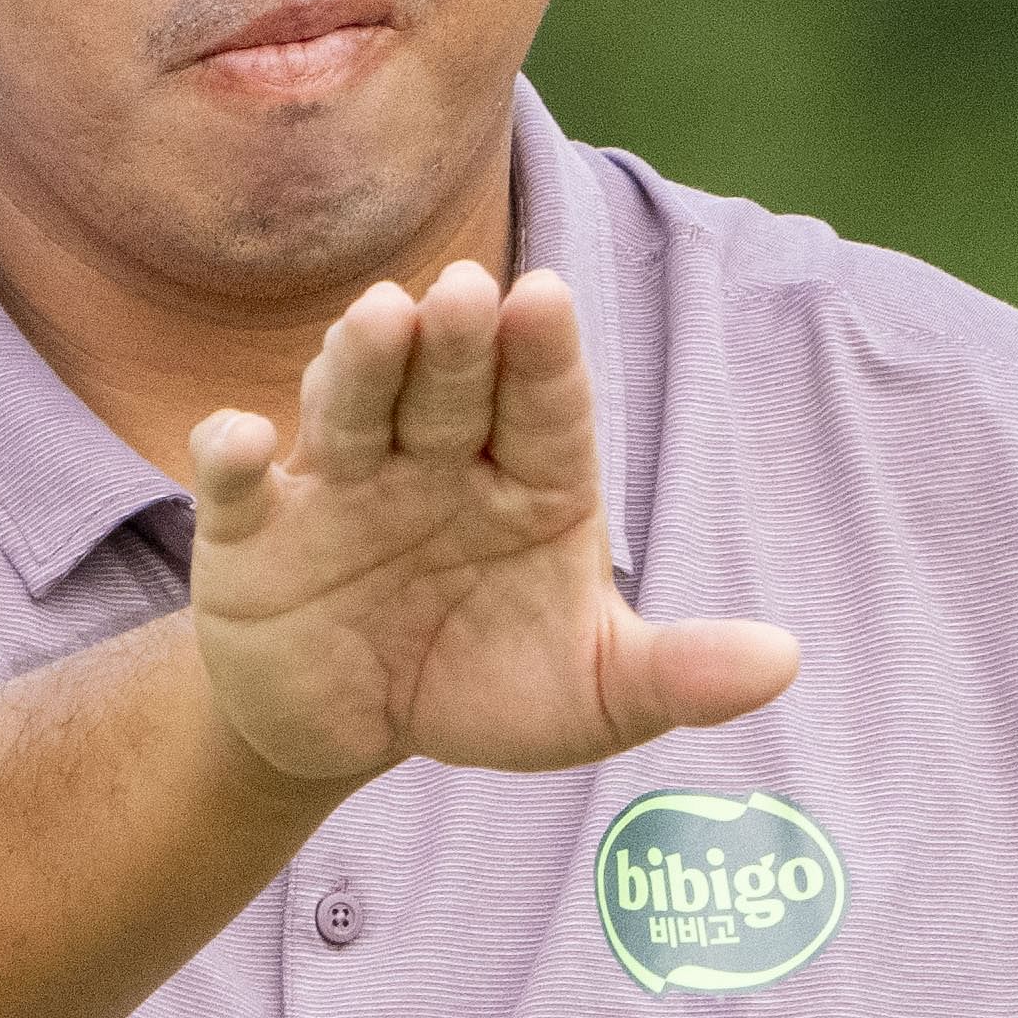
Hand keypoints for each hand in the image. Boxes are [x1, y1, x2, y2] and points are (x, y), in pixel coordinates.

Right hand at [186, 260, 799, 782]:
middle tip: (470, 290)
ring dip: (361, 363)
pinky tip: (236, 440)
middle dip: (459, 338)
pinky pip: (237, 483)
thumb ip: (675, 673)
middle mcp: (433, 457)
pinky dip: (230, 456)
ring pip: (352, 406)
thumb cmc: (482, 681)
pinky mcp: (254, 530)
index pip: (543, 403)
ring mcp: (341, 483)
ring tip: (380, 319)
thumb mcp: (589, 694)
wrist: (351, 727)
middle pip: (448, 384)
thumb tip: (786, 662)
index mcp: (527, 475)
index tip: (548, 298)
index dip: (544, 354)